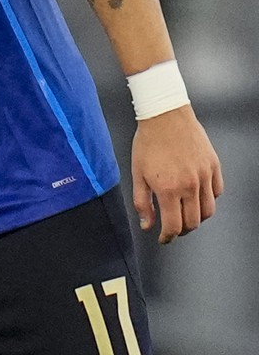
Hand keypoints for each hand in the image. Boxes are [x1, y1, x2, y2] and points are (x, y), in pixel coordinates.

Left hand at [131, 104, 222, 243]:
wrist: (165, 116)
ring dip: (196, 218)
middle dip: (181, 230)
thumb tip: (147, 225)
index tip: (163, 239)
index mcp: (168, 189)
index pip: (173, 225)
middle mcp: (190, 185)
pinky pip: (217, 193)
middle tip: (172, 228)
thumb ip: (142, 202)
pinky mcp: (214, 167)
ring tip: (185, 215)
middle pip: (192, 222)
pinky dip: (208, 200)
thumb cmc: (148, 142)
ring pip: (208, 211)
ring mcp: (204, 176)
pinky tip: (196, 197)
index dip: (167, 237)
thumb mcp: (137, 173)